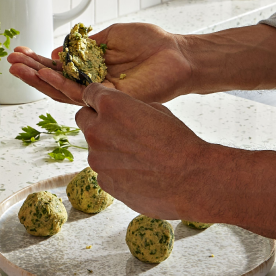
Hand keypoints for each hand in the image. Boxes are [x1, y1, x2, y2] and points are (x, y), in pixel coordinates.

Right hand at [7, 23, 195, 106]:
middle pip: (55, 82)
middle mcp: (93, 83)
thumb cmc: (151, 43)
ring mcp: (100, 93)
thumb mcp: (111, 36)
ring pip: (62, 90)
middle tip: (10, 62)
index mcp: (93, 68)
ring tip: (18, 69)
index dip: (38, 62)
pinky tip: (44, 74)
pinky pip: (80, 93)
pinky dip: (61, 83)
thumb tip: (58, 51)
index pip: (60, 68)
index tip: (20, 53)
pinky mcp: (109, 99)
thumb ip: (84, 45)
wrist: (176, 55)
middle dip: (31, 71)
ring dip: (39, 79)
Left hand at [73, 85, 209, 219]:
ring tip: (137, 157)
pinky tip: (138, 173)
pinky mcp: (103, 181)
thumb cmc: (179, 142)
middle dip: (96, 120)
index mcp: (111, 106)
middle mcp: (97, 131)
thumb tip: (122, 113)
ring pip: (94, 147)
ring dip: (108, 148)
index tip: (105, 104)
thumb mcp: (157, 111)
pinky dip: (115, 170)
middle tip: (119, 129)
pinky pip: (103, 170)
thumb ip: (131, 109)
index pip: (89, 93)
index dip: (98, 98)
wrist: (191, 180)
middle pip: (83, 119)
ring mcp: (97, 159)